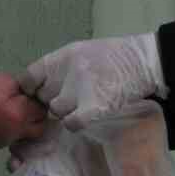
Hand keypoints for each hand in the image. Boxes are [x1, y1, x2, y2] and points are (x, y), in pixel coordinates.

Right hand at [0, 71, 49, 147]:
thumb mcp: (8, 81)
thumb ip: (27, 91)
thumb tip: (37, 97)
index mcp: (20, 114)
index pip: (43, 111)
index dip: (39, 102)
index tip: (32, 96)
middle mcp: (15, 132)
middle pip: (40, 128)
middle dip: (37, 117)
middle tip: (28, 105)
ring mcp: (6, 141)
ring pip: (28, 135)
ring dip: (26, 125)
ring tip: (15, 111)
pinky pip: (14, 138)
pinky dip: (14, 130)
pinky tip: (4, 119)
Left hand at [21, 33, 165, 130]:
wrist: (145, 61)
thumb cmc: (115, 57)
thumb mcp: (82, 52)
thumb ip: (60, 68)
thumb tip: (41, 86)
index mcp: (62, 56)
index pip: (28, 77)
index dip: (31, 89)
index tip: (39, 94)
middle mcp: (67, 71)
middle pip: (43, 96)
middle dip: (52, 100)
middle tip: (68, 100)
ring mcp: (80, 89)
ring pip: (56, 110)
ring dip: (65, 112)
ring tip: (81, 106)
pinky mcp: (94, 107)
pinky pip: (71, 123)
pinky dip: (75, 123)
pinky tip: (85, 117)